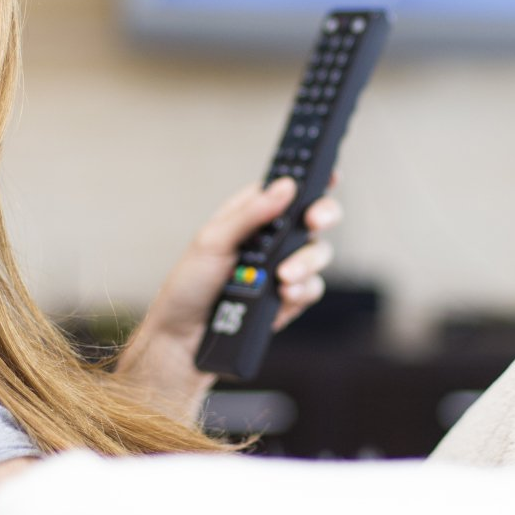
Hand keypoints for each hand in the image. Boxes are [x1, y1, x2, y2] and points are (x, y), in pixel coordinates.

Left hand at [115, 175, 342, 421]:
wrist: (184, 341)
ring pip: (317, 253)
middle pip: (313, 217)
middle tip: (315, 220)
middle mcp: (270, 240)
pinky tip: (285, 295)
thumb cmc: (188, 286)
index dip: (310, 178)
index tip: (330, 172)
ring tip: (284, 276)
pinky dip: (302, 290)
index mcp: (249, 216)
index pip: (285, 190)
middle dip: (323, 214)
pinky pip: (312, 288)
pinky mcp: (288, 299)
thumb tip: (284, 187)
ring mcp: (281, 269)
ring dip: (307, 262)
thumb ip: (250, 215)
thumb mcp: (212, 242)